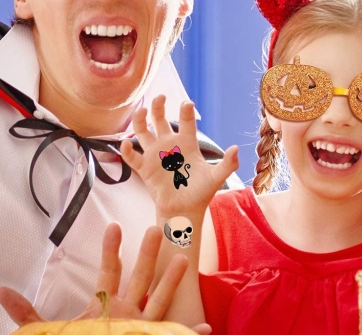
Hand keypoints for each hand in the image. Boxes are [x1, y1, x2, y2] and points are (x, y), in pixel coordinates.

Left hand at [0, 223, 211, 334]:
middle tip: (155, 229)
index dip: (111, 249)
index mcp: (106, 306)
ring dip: (172, 282)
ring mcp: (142, 328)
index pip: (110, 271)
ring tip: (183, 260)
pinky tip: (205, 328)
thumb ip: (25, 314)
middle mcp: (128, 312)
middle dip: (147, 254)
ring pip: (160, 300)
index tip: (113, 226)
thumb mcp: (44, 334)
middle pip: (140, 277)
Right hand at [119, 96, 239, 215]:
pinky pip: (131, 156)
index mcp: (187, 144)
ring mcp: (155, 155)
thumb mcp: (216, 177)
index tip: (187, 103)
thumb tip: (236, 149)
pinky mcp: (144, 168)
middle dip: (158, 106)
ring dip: (140, 120)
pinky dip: (126, 149)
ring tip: (141, 111)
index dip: (186, 111)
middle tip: (160, 97)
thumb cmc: (201, 192)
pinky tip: (125, 143)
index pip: (187, 122)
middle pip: (160, 119)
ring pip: (142, 132)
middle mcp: (169, 145)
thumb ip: (228, 164)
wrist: (185, 210)